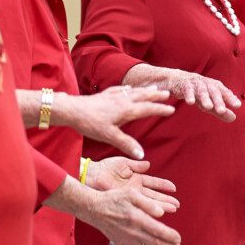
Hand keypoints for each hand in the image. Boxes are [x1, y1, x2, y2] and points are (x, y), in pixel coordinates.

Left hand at [59, 85, 174, 158]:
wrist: (72, 109)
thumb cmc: (90, 123)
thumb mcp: (109, 136)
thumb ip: (126, 144)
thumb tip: (142, 155)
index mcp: (126, 110)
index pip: (148, 109)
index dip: (160, 109)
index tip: (172, 109)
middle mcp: (122, 100)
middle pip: (143, 96)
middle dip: (156, 96)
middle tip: (168, 94)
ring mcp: (113, 96)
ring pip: (134, 91)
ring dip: (145, 90)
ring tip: (154, 88)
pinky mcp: (105, 95)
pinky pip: (121, 89)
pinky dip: (129, 89)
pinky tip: (129, 89)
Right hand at [86, 185, 181, 244]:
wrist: (94, 209)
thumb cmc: (113, 198)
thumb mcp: (131, 194)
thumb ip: (148, 203)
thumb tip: (162, 212)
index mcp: (136, 218)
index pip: (158, 231)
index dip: (170, 236)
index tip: (179, 238)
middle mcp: (132, 232)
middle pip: (155, 243)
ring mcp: (126, 239)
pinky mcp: (121, 243)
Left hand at [87, 157, 178, 213]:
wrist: (93, 175)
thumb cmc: (106, 167)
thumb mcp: (123, 163)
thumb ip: (136, 165)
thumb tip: (148, 164)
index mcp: (136, 179)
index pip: (154, 183)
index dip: (163, 186)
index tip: (174, 188)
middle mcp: (136, 189)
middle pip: (154, 195)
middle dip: (166, 199)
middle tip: (177, 205)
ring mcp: (131, 196)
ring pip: (150, 201)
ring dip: (161, 205)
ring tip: (172, 209)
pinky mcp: (126, 200)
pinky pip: (141, 205)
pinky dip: (150, 208)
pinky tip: (158, 212)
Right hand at [165, 69, 241, 121]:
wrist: (179, 80)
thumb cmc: (198, 92)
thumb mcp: (210, 102)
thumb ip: (220, 111)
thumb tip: (234, 118)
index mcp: (215, 87)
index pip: (225, 93)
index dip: (231, 98)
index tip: (238, 106)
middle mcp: (207, 84)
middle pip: (214, 92)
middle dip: (218, 101)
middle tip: (221, 110)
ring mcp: (195, 84)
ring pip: (201, 91)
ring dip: (205, 98)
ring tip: (208, 107)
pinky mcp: (184, 85)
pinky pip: (187, 90)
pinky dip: (189, 95)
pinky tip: (190, 102)